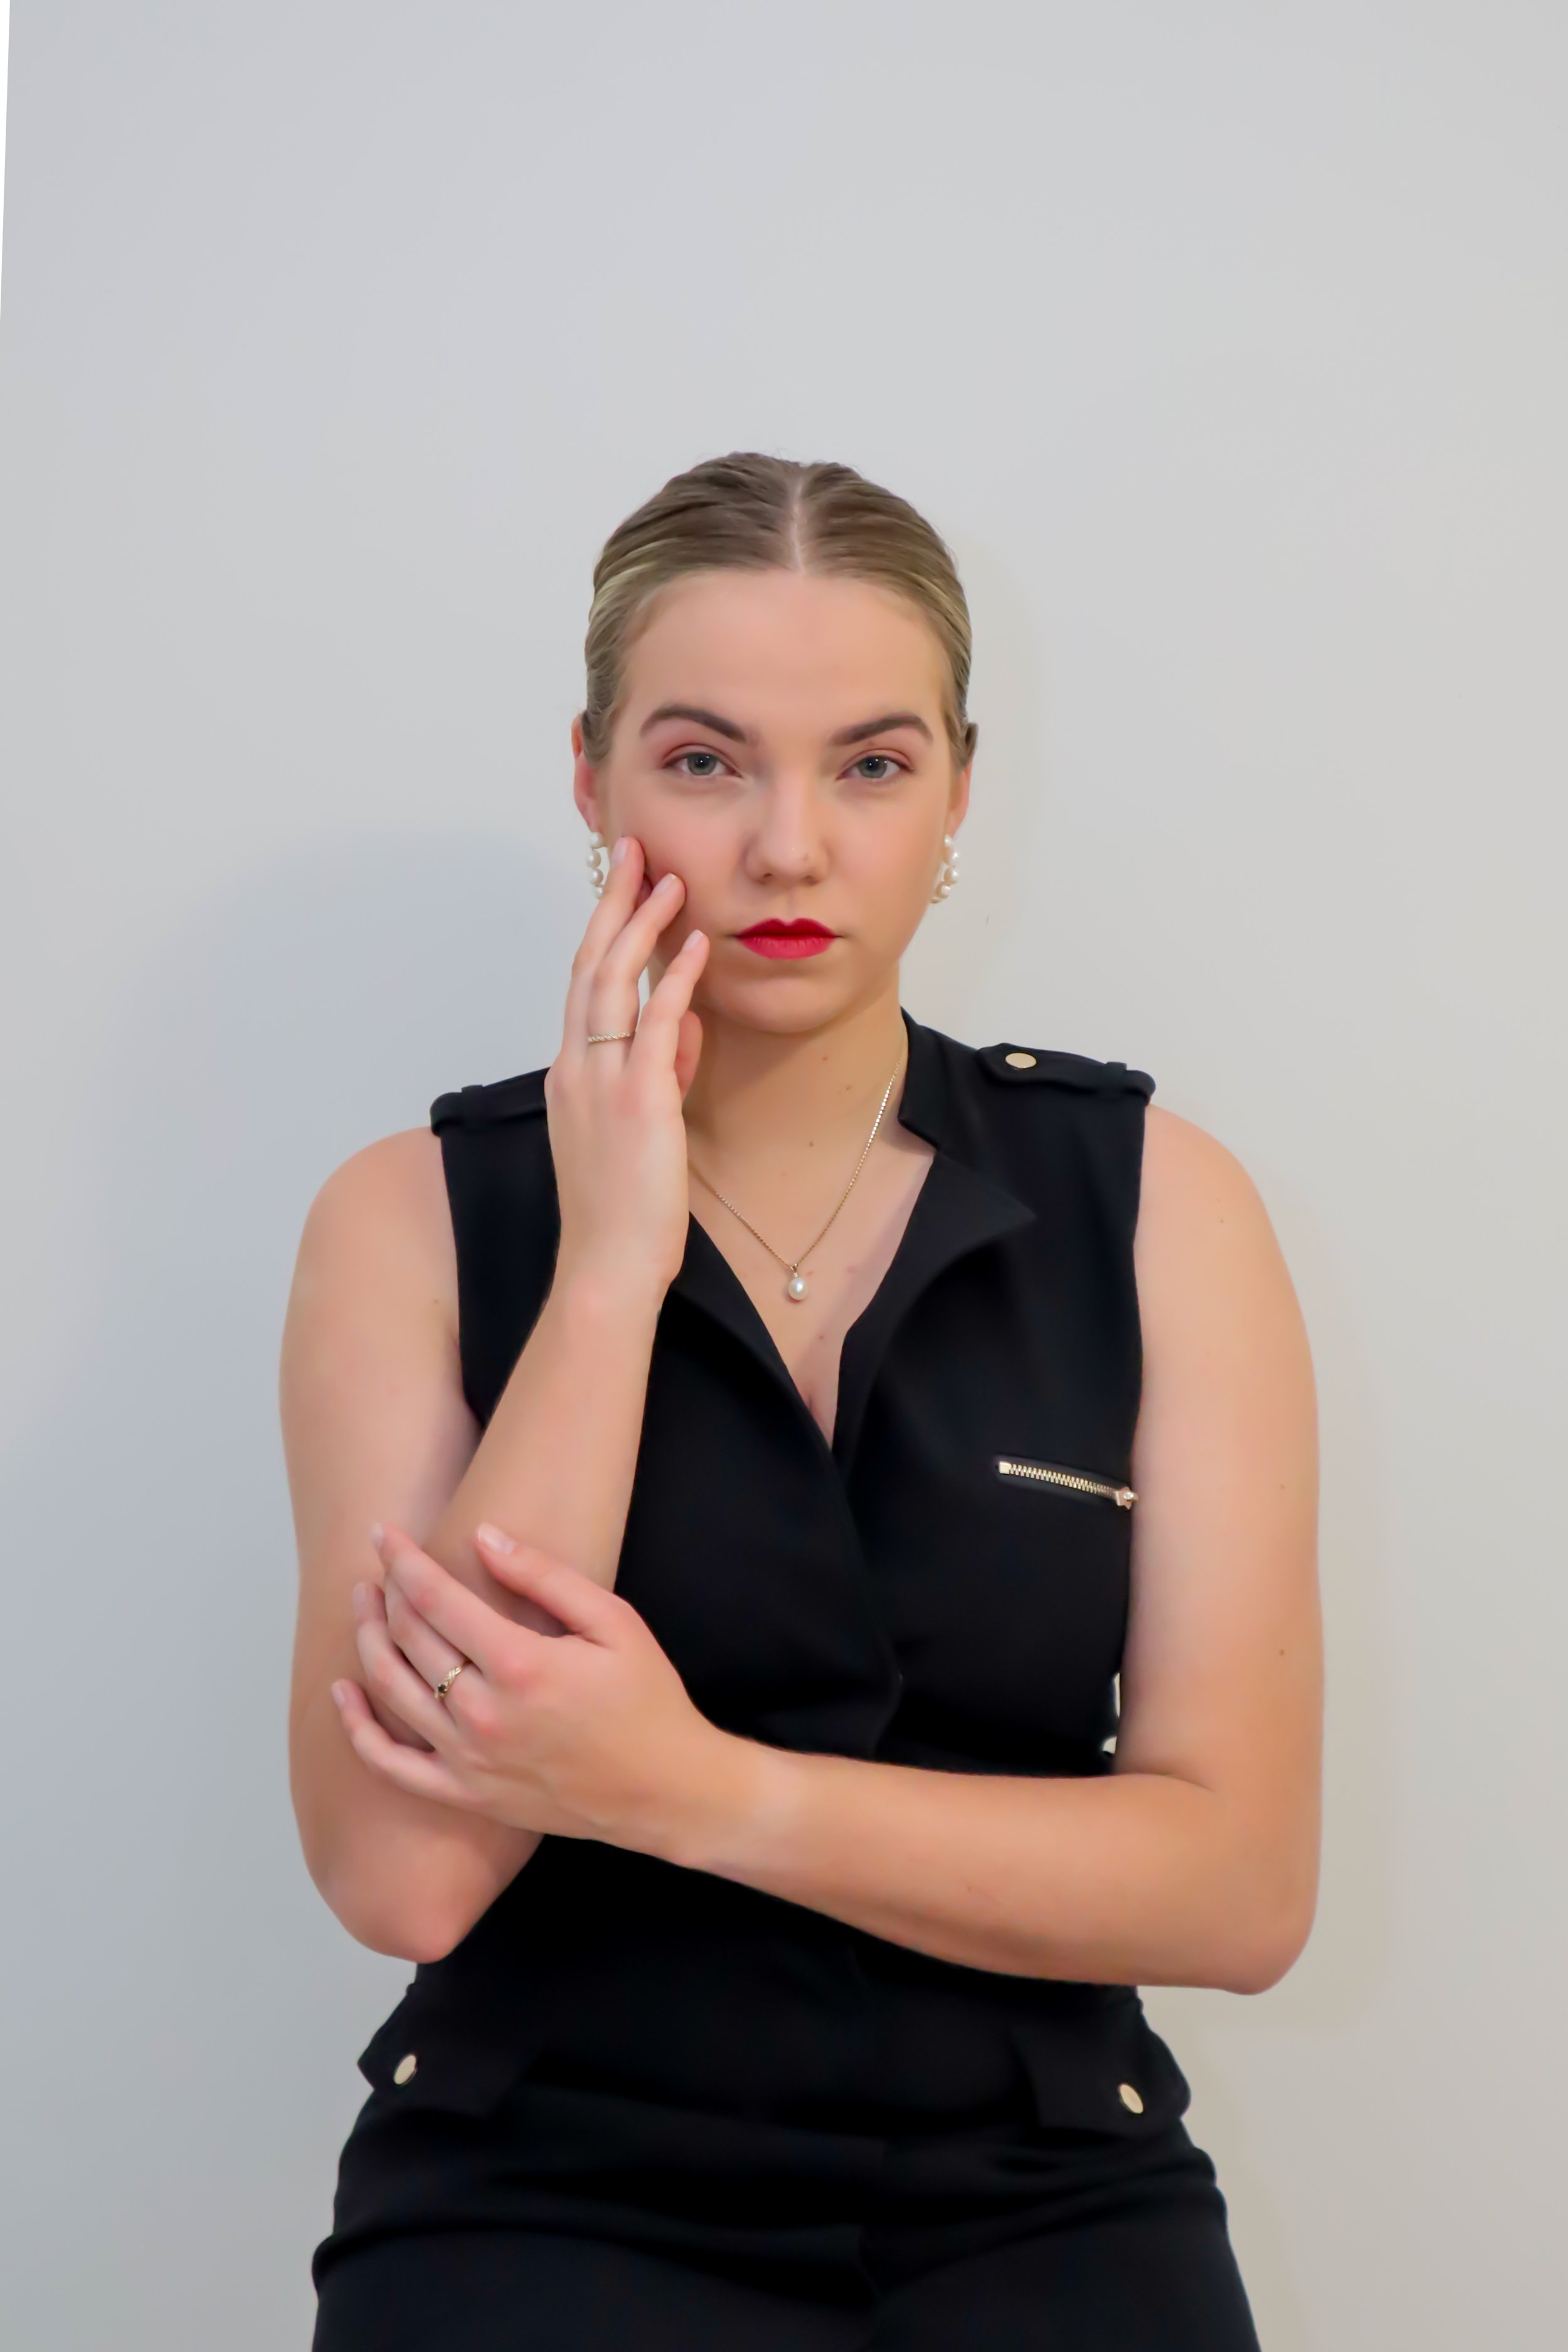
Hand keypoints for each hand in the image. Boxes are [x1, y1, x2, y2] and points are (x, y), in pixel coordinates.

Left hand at [331, 1520, 729, 1851]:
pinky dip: (358, 1729)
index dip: (401, 1559)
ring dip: (368, 1640)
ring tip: (363, 1605)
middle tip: (377, 1563)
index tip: (381, 1532)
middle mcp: (484, 1714)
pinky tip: (344, 1692)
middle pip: (408, 1638)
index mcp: (520, 1664)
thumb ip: (545, 1577)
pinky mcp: (466, 1795)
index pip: (436, 1598)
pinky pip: (392, 1765)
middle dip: (385, 1591)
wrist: (665, 1791)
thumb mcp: (615, 1622)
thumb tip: (484, 1537)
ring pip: (391, 1691)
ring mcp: (469, 1761)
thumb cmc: (647, 1700)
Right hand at [547, 835, 709, 1296]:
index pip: (584, 985)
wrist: (606, 1267)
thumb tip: (685, 1021)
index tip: (624, 885)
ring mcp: (601, 1083)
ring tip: (666, 877)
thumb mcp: (643, 1128)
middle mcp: (576, 1068)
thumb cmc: (623, 1211)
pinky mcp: (636, 1103)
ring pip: (612, 983)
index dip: (602, 929)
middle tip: (634, 850)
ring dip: (641, 924)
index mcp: (571, 1074)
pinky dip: (675, 980)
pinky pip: (654, 1025)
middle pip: (589, 966)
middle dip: (612, 903)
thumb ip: (661, 1070)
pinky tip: (695, 945)